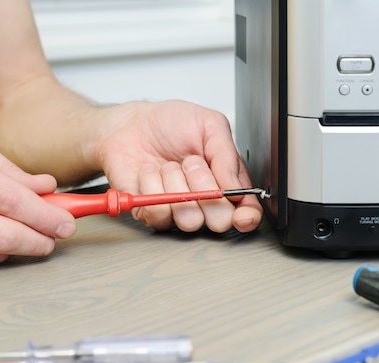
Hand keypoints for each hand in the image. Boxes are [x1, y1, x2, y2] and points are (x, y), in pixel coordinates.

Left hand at [92, 100, 262, 232]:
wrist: (131, 125)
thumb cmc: (170, 123)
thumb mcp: (210, 125)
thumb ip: (228, 156)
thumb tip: (236, 187)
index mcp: (226, 180)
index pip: (246, 211)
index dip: (247, 217)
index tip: (241, 215)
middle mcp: (205, 200)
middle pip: (220, 222)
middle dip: (207, 191)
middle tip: (192, 164)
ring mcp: (179, 209)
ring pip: (190, 221)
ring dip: (177, 186)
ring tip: (169, 166)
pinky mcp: (152, 214)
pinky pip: (160, 216)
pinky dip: (153, 188)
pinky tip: (151, 174)